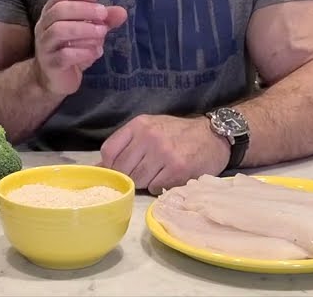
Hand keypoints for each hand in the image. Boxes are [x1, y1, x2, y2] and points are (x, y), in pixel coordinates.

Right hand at [32, 0, 126, 96]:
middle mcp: (44, 26)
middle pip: (59, 10)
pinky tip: (96, 52)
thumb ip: (104, 20)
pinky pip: (64, 55)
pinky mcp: (50, 64)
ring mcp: (45, 45)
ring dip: (84, 29)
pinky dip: (83, 51)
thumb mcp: (90, 32)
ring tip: (102, 32)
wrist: (54, 79)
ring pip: (59, 30)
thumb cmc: (71, 49)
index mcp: (52, 13)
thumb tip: (122, 12)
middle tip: (103, 14)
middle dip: (84, 9)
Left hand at [99, 114, 229, 193]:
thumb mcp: (150, 128)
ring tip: (157, 173)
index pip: (109, 150)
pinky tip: (167, 177)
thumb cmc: (177, 134)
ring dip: (144, 182)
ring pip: (137, 180)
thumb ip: (126, 144)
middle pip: (122, 168)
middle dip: (129, 175)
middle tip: (143, 172)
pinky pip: (154, 187)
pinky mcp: (177, 170)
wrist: (213, 136)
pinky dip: (158, 187)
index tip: (119, 168)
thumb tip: (99, 166)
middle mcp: (150, 136)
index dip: (110, 165)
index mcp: (139, 125)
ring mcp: (164, 153)